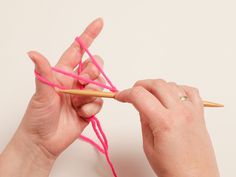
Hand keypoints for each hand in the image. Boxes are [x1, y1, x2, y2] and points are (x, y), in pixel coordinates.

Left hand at [0, 18, 104, 176]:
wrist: (44, 141)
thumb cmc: (38, 117)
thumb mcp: (41, 93)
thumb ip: (43, 72)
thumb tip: (33, 52)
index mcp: (63, 74)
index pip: (78, 51)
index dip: (89, 36)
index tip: (99, 23)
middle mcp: (74, 83)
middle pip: (93, 67)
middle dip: (92, 72)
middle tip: (83, 81)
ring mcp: (83, 96)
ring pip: (99, 85)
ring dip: (92, 93)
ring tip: (79, 103)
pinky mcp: (89, 108)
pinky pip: (99, 102)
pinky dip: (92, 107)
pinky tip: (82, 113)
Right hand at [115, 79, 218, 176]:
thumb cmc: (173, 169)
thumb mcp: (149, 146)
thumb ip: (144, 121)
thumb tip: (139, 105)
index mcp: (164, 122)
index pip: (140, 96)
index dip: (126, 93)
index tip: (120, 96)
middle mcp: (180, 112)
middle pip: (156, 84)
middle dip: (140, 85)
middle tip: (133, 94)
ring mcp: (192, 111)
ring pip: (172, 84)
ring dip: (157, 87)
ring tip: (151, 97)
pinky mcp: (199, 114)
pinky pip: (190, 91)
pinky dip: (178, 89)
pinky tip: (171, 97)